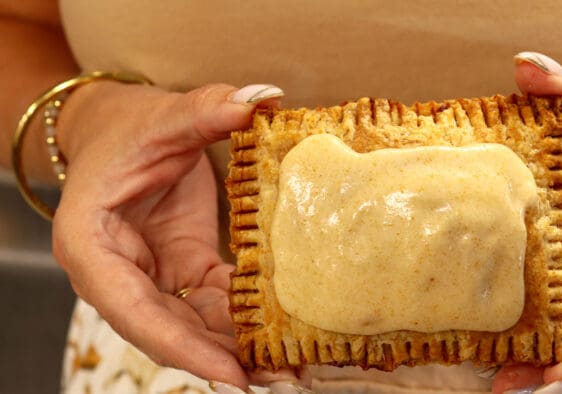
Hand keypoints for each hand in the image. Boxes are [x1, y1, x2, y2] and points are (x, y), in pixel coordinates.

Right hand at [51, 81, 286, 388]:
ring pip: (191, 326)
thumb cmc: (130, 127)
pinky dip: (243, 319)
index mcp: (89, 243)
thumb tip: (258, 98)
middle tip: (278, 379)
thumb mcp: (162, 117)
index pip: (130, 307)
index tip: (230, 373)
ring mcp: (150, 276)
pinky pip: (211, 304)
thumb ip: (204, 110)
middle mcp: (115, 272)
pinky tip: (281, 332)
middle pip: (165, 329)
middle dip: (219, 359)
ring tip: (289, 367)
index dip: (179, 345)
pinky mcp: (180, 270)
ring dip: (237, 349)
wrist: (126, 130)